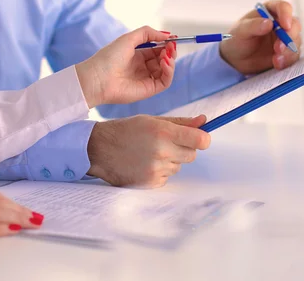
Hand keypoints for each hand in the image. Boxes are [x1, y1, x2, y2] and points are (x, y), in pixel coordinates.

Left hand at [75, 26, 176, 107]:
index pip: (157, 49)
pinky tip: (165, 62)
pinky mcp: (149, 90)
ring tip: (166, 54)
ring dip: (170, 60)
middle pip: (163, 59)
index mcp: (136, 56)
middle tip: (171, 46)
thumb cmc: (109, 57)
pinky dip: (169, 71)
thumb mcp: (128, 38)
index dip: (166, 44)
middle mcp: (142, 68)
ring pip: (166, 70)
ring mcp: (146, 79)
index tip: (172, 38)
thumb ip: (148, 33)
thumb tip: (167, 35)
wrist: (98, 78)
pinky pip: (165, 81)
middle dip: (170, 51)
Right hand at [87, 114, 210, 187]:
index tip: (198, 138)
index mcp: (164, 131)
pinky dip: (160, 171)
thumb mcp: (151, 120)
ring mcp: (157, 169)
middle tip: (165, 143)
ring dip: (170, 160)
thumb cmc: (126, 131)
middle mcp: (162, 151)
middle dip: (183, 149)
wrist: (99, 149)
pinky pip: (167, 177)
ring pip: (179, 166)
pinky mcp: (151, 182)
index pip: (201, 140)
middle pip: (192, 155)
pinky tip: (144, 163)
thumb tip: (204, 121)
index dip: (203, 139)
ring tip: (149, 153)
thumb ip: (180, 122)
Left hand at [219, 0, 302, 74]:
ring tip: (276, 59)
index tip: (285, 25)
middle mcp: (280, 23)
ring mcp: (284, 39)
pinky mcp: (286, 53)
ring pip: (295, 42)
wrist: (234, 60)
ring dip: (288, 51)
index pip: (283, 7)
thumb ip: (253, 26)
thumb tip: (268, 23)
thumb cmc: (236, 40)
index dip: (286, 14)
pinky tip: (277, 64)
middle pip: (294, 25)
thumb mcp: (240, 31)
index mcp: (269, 12)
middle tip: (279, 47)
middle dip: (289, 36)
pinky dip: (287, 60)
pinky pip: (293, 56)